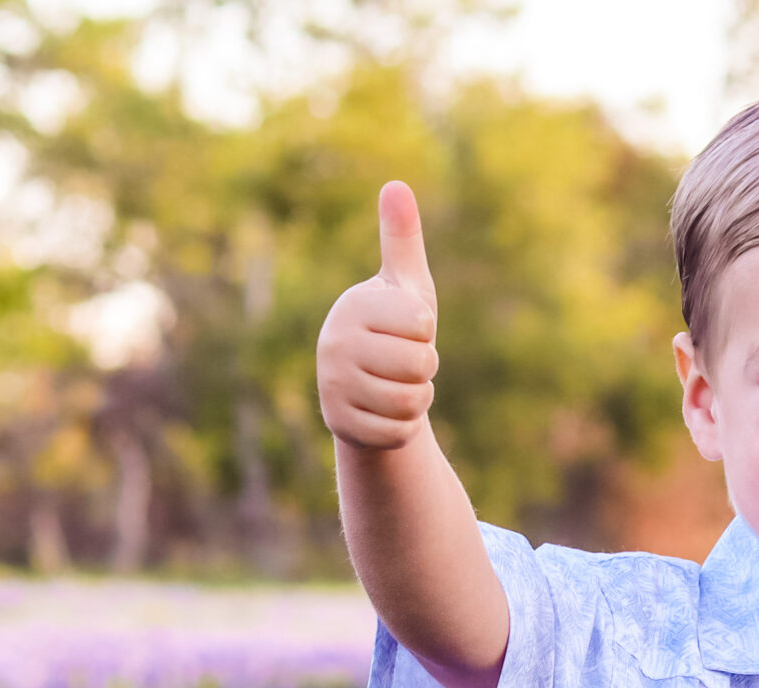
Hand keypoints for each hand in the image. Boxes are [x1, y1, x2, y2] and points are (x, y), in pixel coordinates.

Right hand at [317, 181, 439, 449]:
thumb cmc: (392, 328)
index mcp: (353, 306)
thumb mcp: (404, 285)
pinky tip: (387, 411)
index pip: (421, 326)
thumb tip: (396, 185)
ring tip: (397, 385)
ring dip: (418, 398)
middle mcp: (334, 343)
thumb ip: (402, 239)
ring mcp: (333, 386)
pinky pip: (400, 431)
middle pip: (420, 365)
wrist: (363, 387)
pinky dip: (405, 426)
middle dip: (425, 368)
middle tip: (404, 362)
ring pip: (412, 401)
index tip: (406, 329)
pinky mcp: (340, 425)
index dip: (426, 332)